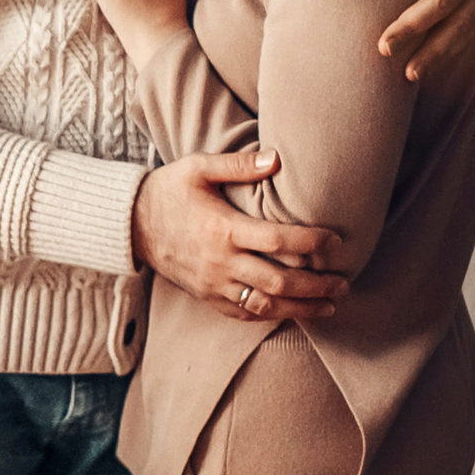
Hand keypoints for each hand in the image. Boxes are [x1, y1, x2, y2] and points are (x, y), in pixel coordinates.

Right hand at [133, 150, 348, 321]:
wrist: (129, 225)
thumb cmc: (167, 192)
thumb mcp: (197, 168)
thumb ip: (238, 165)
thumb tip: (278, 159)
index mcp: (223, 229)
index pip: (278, 241)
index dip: (312, 243)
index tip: (337, 241)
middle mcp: (221, 262)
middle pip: (280, 282)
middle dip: (318, 285)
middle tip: (345, 282)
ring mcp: (214, 284)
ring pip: (267, 306)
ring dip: (303, 308)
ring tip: (331, 304)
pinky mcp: (208, 297)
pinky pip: (246, 314)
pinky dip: (274, 315)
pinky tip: (296, 312)